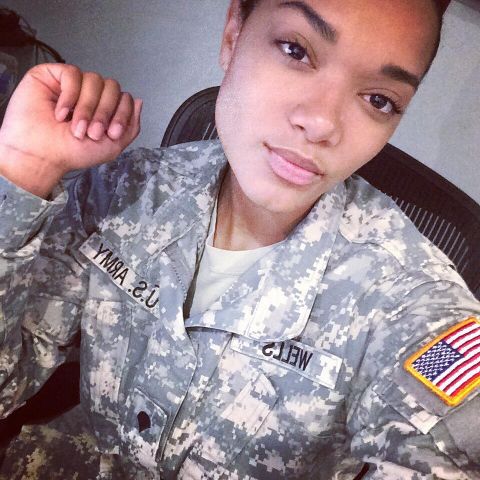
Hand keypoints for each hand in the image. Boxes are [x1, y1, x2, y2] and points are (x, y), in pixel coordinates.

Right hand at [0, 63, 141, 196]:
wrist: (43, 156)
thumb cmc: (72, 153)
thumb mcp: (112, 146)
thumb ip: (131, 127)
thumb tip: (139, 101)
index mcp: (105, 108)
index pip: (124, 98)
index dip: (122, 114)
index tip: (112, 134)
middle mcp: (91, 94)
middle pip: (112, 87)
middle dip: (105, 113)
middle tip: (93, 133)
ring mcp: (73, 84)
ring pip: (94, 80)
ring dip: (87, 108)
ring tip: (76, 128)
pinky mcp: (53, 76)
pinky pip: (72, 74)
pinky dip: (70, 96)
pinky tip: (61, 114)